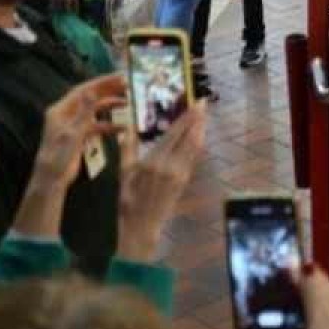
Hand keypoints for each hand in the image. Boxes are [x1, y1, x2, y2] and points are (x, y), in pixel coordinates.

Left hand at [15, 74, 127, 235]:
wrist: (52, 178)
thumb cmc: (59, 155)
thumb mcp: (73, 132)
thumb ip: (84, 111)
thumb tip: (92, 91)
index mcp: (61, 110)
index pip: (83, 90)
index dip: (101, 82)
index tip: (119, 77)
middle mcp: (67, 114)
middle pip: (90, 98)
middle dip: (108, 91)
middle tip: (127, 85)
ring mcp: (74, 125)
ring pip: (95, 111)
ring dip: (110, 106)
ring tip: (128, 102)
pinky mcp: (80, 136)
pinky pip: (97, 125)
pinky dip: (109, 125)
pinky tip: (123, 127)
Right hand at [115, 101, 206, 262]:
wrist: (141, 225)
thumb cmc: (128, 199)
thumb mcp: (124, 172)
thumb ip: (128, 148)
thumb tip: (128, 127)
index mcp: (155, 160)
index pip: (176, 133)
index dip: (188, 117)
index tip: (196, 103)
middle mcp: (171, 165)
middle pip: (190, 137)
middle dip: (198, 119)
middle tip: (204, 103)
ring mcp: (181, 173)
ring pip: (195, 146)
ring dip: (201, 129)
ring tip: (202, 116)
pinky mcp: (185, 180)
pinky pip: (193, 157)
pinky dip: (197, 144)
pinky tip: (197, 136)